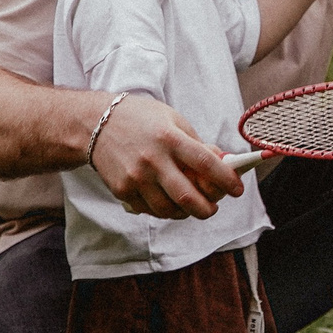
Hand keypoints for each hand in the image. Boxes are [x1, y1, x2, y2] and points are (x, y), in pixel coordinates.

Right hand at [90, 94, 244, 218]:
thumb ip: (196, 143)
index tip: (238, 189)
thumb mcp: (172, 120)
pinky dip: (164, 210)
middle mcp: (153, 160)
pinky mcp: (122, 190)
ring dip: (186, 213)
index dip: (226, 179)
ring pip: (169, 210)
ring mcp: (136, 177)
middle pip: (188, 197)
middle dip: (208, 209)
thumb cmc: (139, 118)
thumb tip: (222, 162)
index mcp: (170, 138)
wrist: (94, 123)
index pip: (206, 163)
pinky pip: (149, 210)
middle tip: (213, 208)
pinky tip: (168, 202)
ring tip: (191, 206)